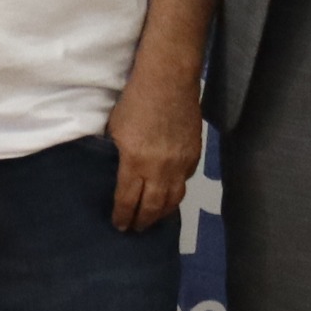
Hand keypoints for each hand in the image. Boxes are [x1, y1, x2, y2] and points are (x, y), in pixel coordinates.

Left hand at [105, 64, 203, 231]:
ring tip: (153, 221)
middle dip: (143, 221)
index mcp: (136, 163)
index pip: (129, 200)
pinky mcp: (194, 155)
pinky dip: (175, 194)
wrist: (169, 81)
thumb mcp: (115, 130)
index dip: (123, 216)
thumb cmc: (135, 100)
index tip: (119, 226)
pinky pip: (184, 182)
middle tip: (136, 230)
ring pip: (173, 199)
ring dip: (162, 213)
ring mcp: (181, 163)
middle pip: (153, 206)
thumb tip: (120, 172)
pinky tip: (169, 197)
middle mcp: (161, 169)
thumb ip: (118, 155)